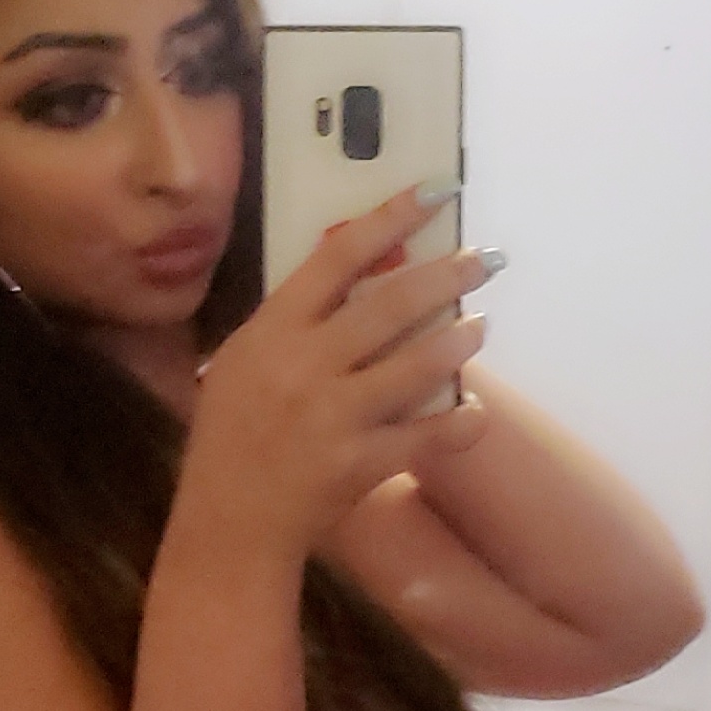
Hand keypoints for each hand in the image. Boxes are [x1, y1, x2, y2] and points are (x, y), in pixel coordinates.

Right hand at [175, 186, 489, 564]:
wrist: (227, 519)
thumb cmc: (231, 433)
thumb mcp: (244, 361)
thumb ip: (294, 323)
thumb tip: (356, 277)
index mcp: (273, 329)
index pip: (338, 255)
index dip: (391, 217)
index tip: (434, 192)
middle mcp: (306, 364)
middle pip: (392, 303)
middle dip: (448, 275)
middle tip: (483, 259)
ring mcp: (336, 415)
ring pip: (417, 364)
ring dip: (459, 340)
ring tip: (480, 325)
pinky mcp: (361, 462)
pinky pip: (426, 436)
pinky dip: (459, 422)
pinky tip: (474, 410)